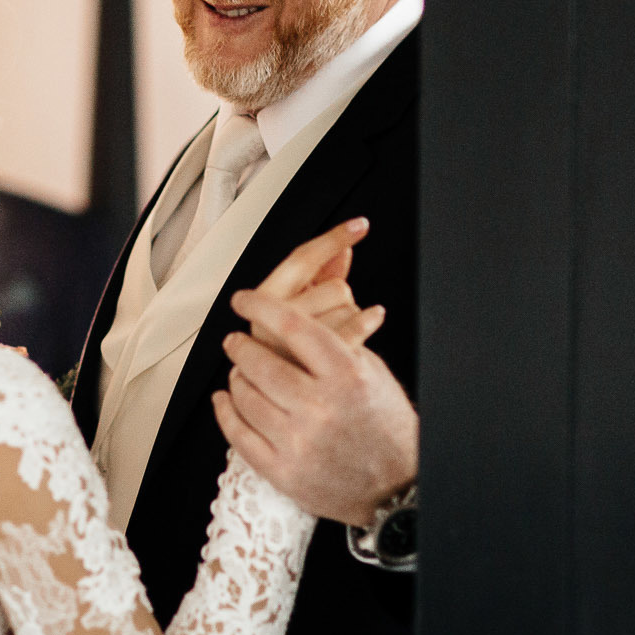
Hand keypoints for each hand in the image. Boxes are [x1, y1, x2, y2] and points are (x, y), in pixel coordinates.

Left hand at [211, 285, 417, 527]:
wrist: (396, 488)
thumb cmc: (386, 426)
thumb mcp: (373, 373)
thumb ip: (337, 343)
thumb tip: (295, 315)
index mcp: (346, 376)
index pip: (291, 326)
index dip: (259, 306)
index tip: (243, 300)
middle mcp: (320, 407)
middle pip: (259, 362)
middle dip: (239, 345)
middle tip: (234, 340)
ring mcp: (299, 442)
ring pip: (245, 397)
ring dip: (235, 377)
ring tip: (238, 371)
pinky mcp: (283, 472)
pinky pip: (238, 435)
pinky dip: (226, 412)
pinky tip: (225, 400)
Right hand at [250, 219, 386, 353]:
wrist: (278, 408)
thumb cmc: (286, 358)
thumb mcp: (295, 312)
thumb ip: (318, 277)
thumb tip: (342, 249)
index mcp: (262, 303)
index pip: (302, 259)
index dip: (334, 238)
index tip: (360, 225)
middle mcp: (272, 321)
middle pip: (333, 286)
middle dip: (337, 299)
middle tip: (324, 319)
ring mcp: (290, 344)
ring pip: (346, 305)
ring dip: (347, 317)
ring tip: (332, 335)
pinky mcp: (310, 364)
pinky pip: (354, 326)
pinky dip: (368, 320)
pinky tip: (373, 317)